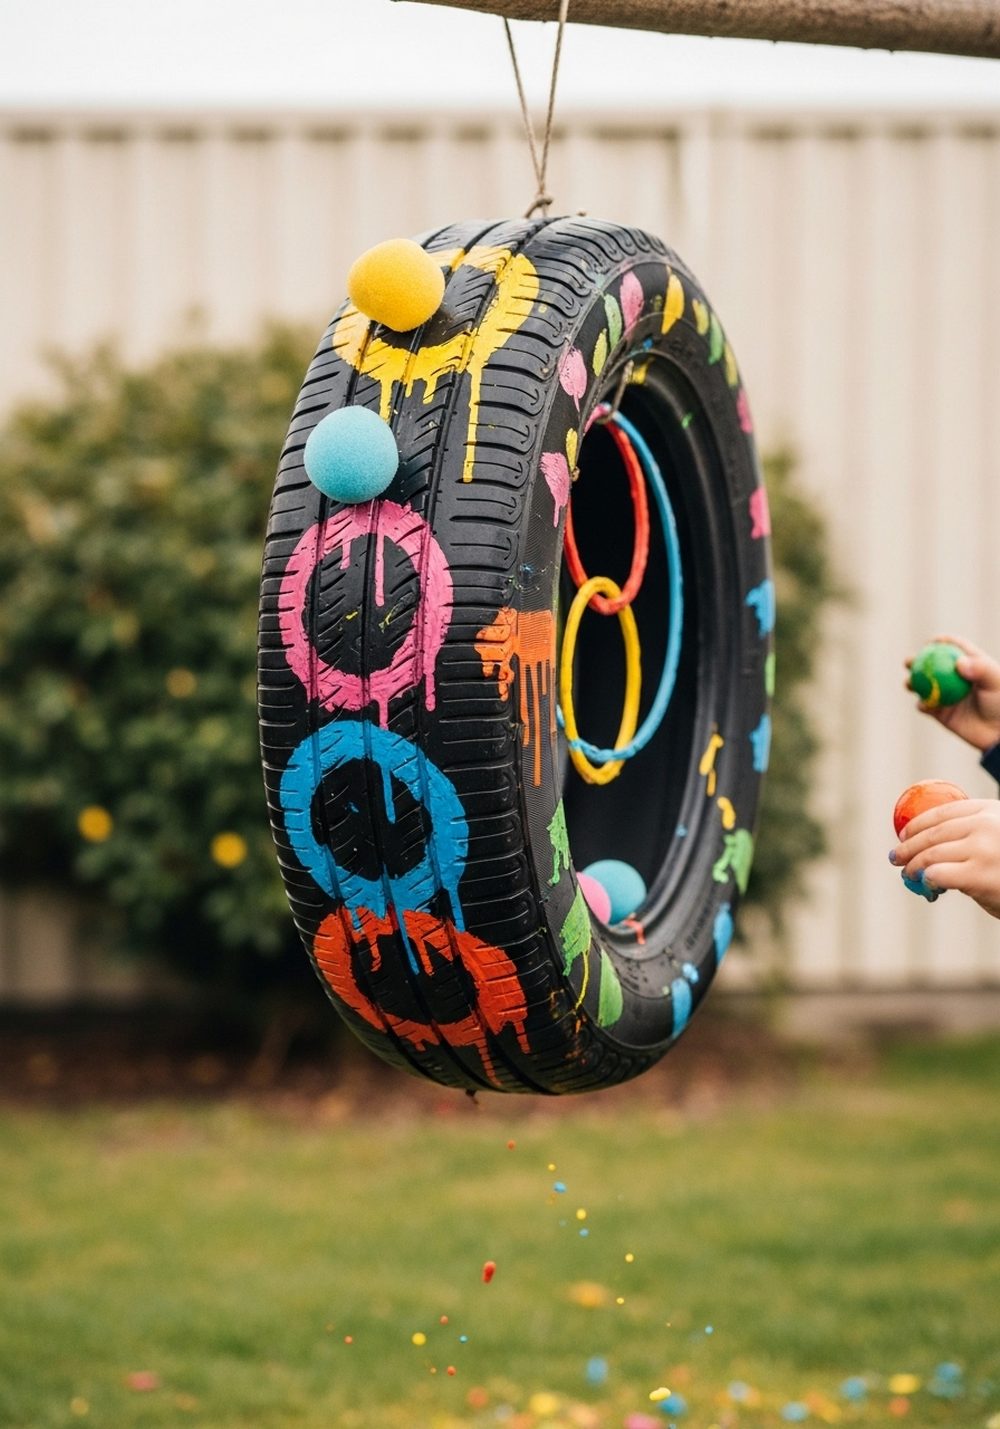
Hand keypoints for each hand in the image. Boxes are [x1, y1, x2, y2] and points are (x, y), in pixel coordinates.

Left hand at [892, 798, 999, 919]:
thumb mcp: (999, 841)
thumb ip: (974, 838)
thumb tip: (930, 851)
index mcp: (992, 810)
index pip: (944, 812)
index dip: (919, 823)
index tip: (904, 833)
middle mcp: (986, 825)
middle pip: (933, 832)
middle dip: (909, 846)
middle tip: (896, 857)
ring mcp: (982, 848)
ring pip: (930, 854)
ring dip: (913, 866)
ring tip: (907, 874)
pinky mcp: (977, 874)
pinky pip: (936, 874)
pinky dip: (927, 881)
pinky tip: (929, 887)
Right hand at [904, 634, 999, 751]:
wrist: (999, 733)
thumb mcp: (996, 682)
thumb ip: (980, 669)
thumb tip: (958, 663)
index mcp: (969, 664)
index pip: (952, 648)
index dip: (939, 643)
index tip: (930, 644)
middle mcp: (954, 678)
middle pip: (931, 665)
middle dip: (916, 661)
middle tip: (910, 662)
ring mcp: (946, 695)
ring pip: (923, 685)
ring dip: (912, 682)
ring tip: (909, 684)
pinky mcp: (941, 713)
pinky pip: (926, 706)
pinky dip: (922, 704)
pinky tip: (923, 705)